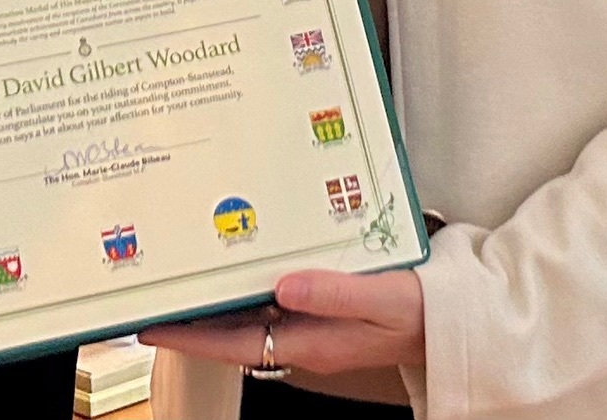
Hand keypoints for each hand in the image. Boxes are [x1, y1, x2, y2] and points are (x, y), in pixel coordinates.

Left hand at [141, 267, 424, 376]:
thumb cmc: (423, 312)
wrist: (456, 319)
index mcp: (312, 342)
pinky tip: (235, 261)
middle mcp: (304, 334)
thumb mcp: (382, 300)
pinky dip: (247, 281)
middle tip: (150, 298)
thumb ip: (334, 293)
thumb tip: (284, 286)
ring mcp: (312, 320)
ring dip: (215, 299)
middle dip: (191, 319)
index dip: (191, 338)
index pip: (235, 345)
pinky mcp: (322, 303)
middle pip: (233, 331)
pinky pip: (272, 296)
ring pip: (249, 313)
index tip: (152, 328)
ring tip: (177, 280)